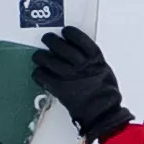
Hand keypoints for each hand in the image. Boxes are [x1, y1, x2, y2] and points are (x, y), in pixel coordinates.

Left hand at [32, 25, 131, 141]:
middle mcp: (81, 65)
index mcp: (94, 59)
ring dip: (40, 55)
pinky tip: (39, 72)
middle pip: (60, 46)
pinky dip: (38, 73)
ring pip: (48, 59)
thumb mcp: (104, 70)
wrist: (103, 112)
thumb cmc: (105, 93)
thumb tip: (79, 51)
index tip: (65, 31)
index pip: (79, 39)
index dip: (70, 33)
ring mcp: (69, 76)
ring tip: (38, 55)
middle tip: (47, 39)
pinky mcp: (59, 88)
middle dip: (51, 40)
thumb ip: (91, 60)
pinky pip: (43, 76)